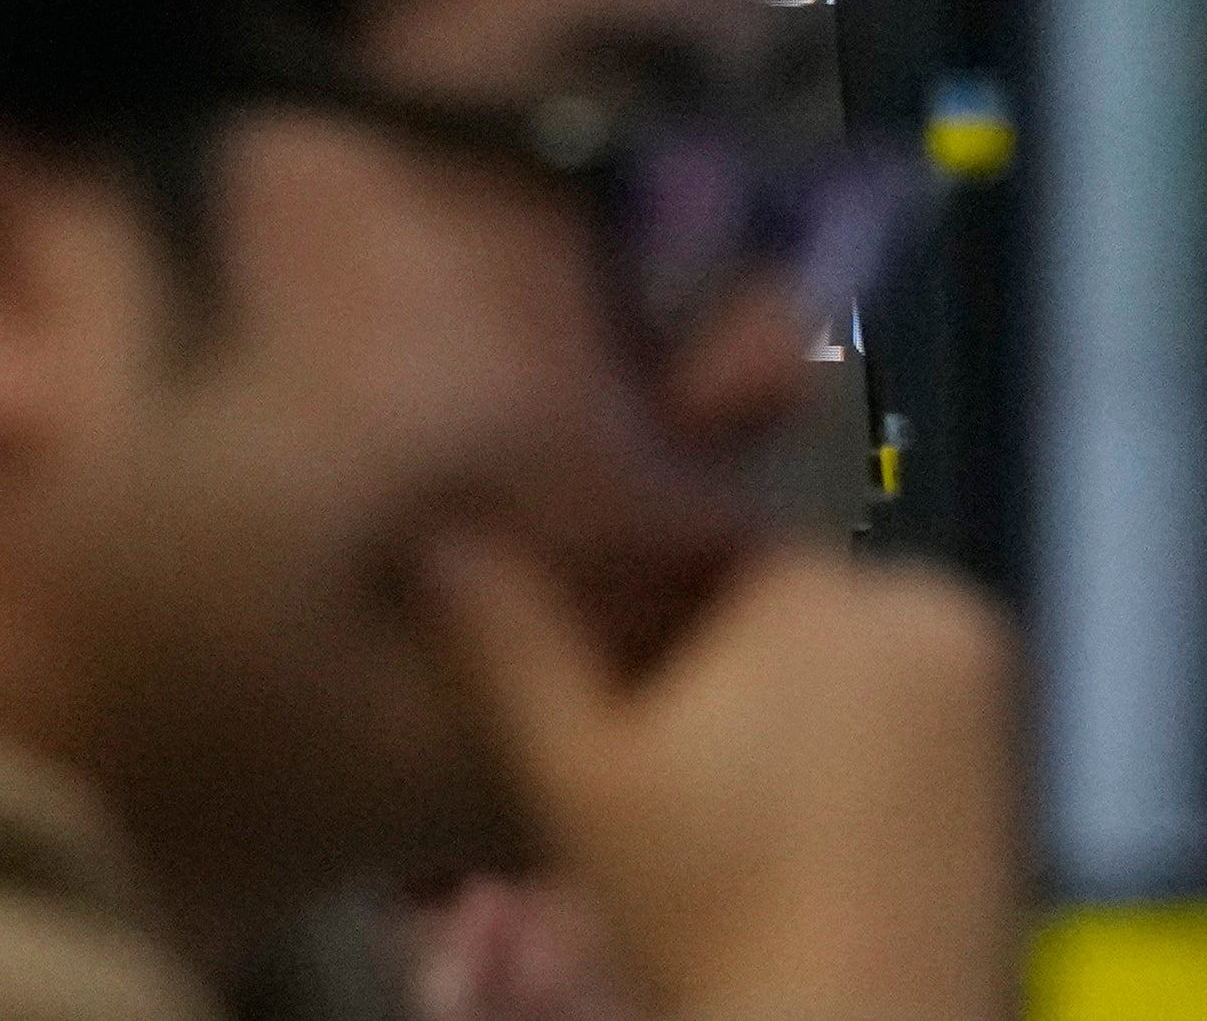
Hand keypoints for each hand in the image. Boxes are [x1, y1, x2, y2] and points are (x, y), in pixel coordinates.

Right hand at [424, 531, 1016, 1020]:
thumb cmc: (719, 915)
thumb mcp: (574, 771)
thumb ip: (504, 635)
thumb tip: (440, 535)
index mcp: (836, 589)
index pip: (696, 543)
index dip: (626, 615)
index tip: (592, 694)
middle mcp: (940, 616)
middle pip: (768, 603)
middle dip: (699, 663)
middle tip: (647, 762)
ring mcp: (990, 699)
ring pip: (826, 663)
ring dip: (761, 709)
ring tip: (703, 803)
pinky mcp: (1008, 773)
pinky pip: (890, 719)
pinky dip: (831, 756)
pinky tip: (771, 832)